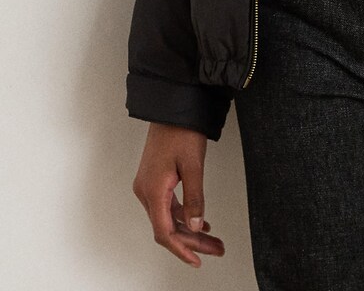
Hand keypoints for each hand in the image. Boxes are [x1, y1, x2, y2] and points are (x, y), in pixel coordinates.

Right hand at [132, 122, 224, 267]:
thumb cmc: (181, 130)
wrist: (172, 106)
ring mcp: (149, 185)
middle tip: (215, 249)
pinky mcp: (155, 179)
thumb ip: (195, 198)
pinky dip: (184, 215)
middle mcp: (146, 190)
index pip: (164, 232)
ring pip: (168, 218)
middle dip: (192, 242)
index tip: (196, 260)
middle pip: (167, 227)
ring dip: (190, 230)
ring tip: (213, 240)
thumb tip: (195, 225)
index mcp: (152, 189)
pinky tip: (200, 221)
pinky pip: (168, 205)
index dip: (181, 249)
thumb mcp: (193, 165)